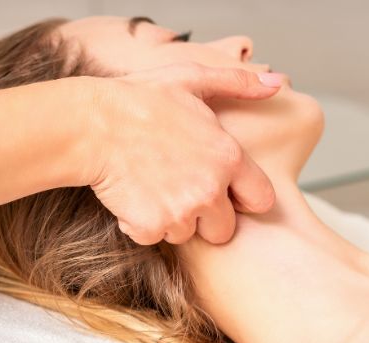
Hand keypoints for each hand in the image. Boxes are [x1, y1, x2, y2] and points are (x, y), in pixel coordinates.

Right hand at [81, 62, 282, 244]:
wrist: (90, 124)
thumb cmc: (139, 98)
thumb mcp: (192, 79)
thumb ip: (238, 84)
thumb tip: (278, 84)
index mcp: (228, 157)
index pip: (261, 200)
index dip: (242, 198)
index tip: (225, 191)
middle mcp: (210, 189)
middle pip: (223, 229)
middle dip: (205, 217)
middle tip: (179, 188)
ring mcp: (181, 211)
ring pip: (186, 234)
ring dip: (172, 219)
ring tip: (153, 185)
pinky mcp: (151, 226)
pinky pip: (154, 237)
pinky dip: (142, 224)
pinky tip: (133, 196)